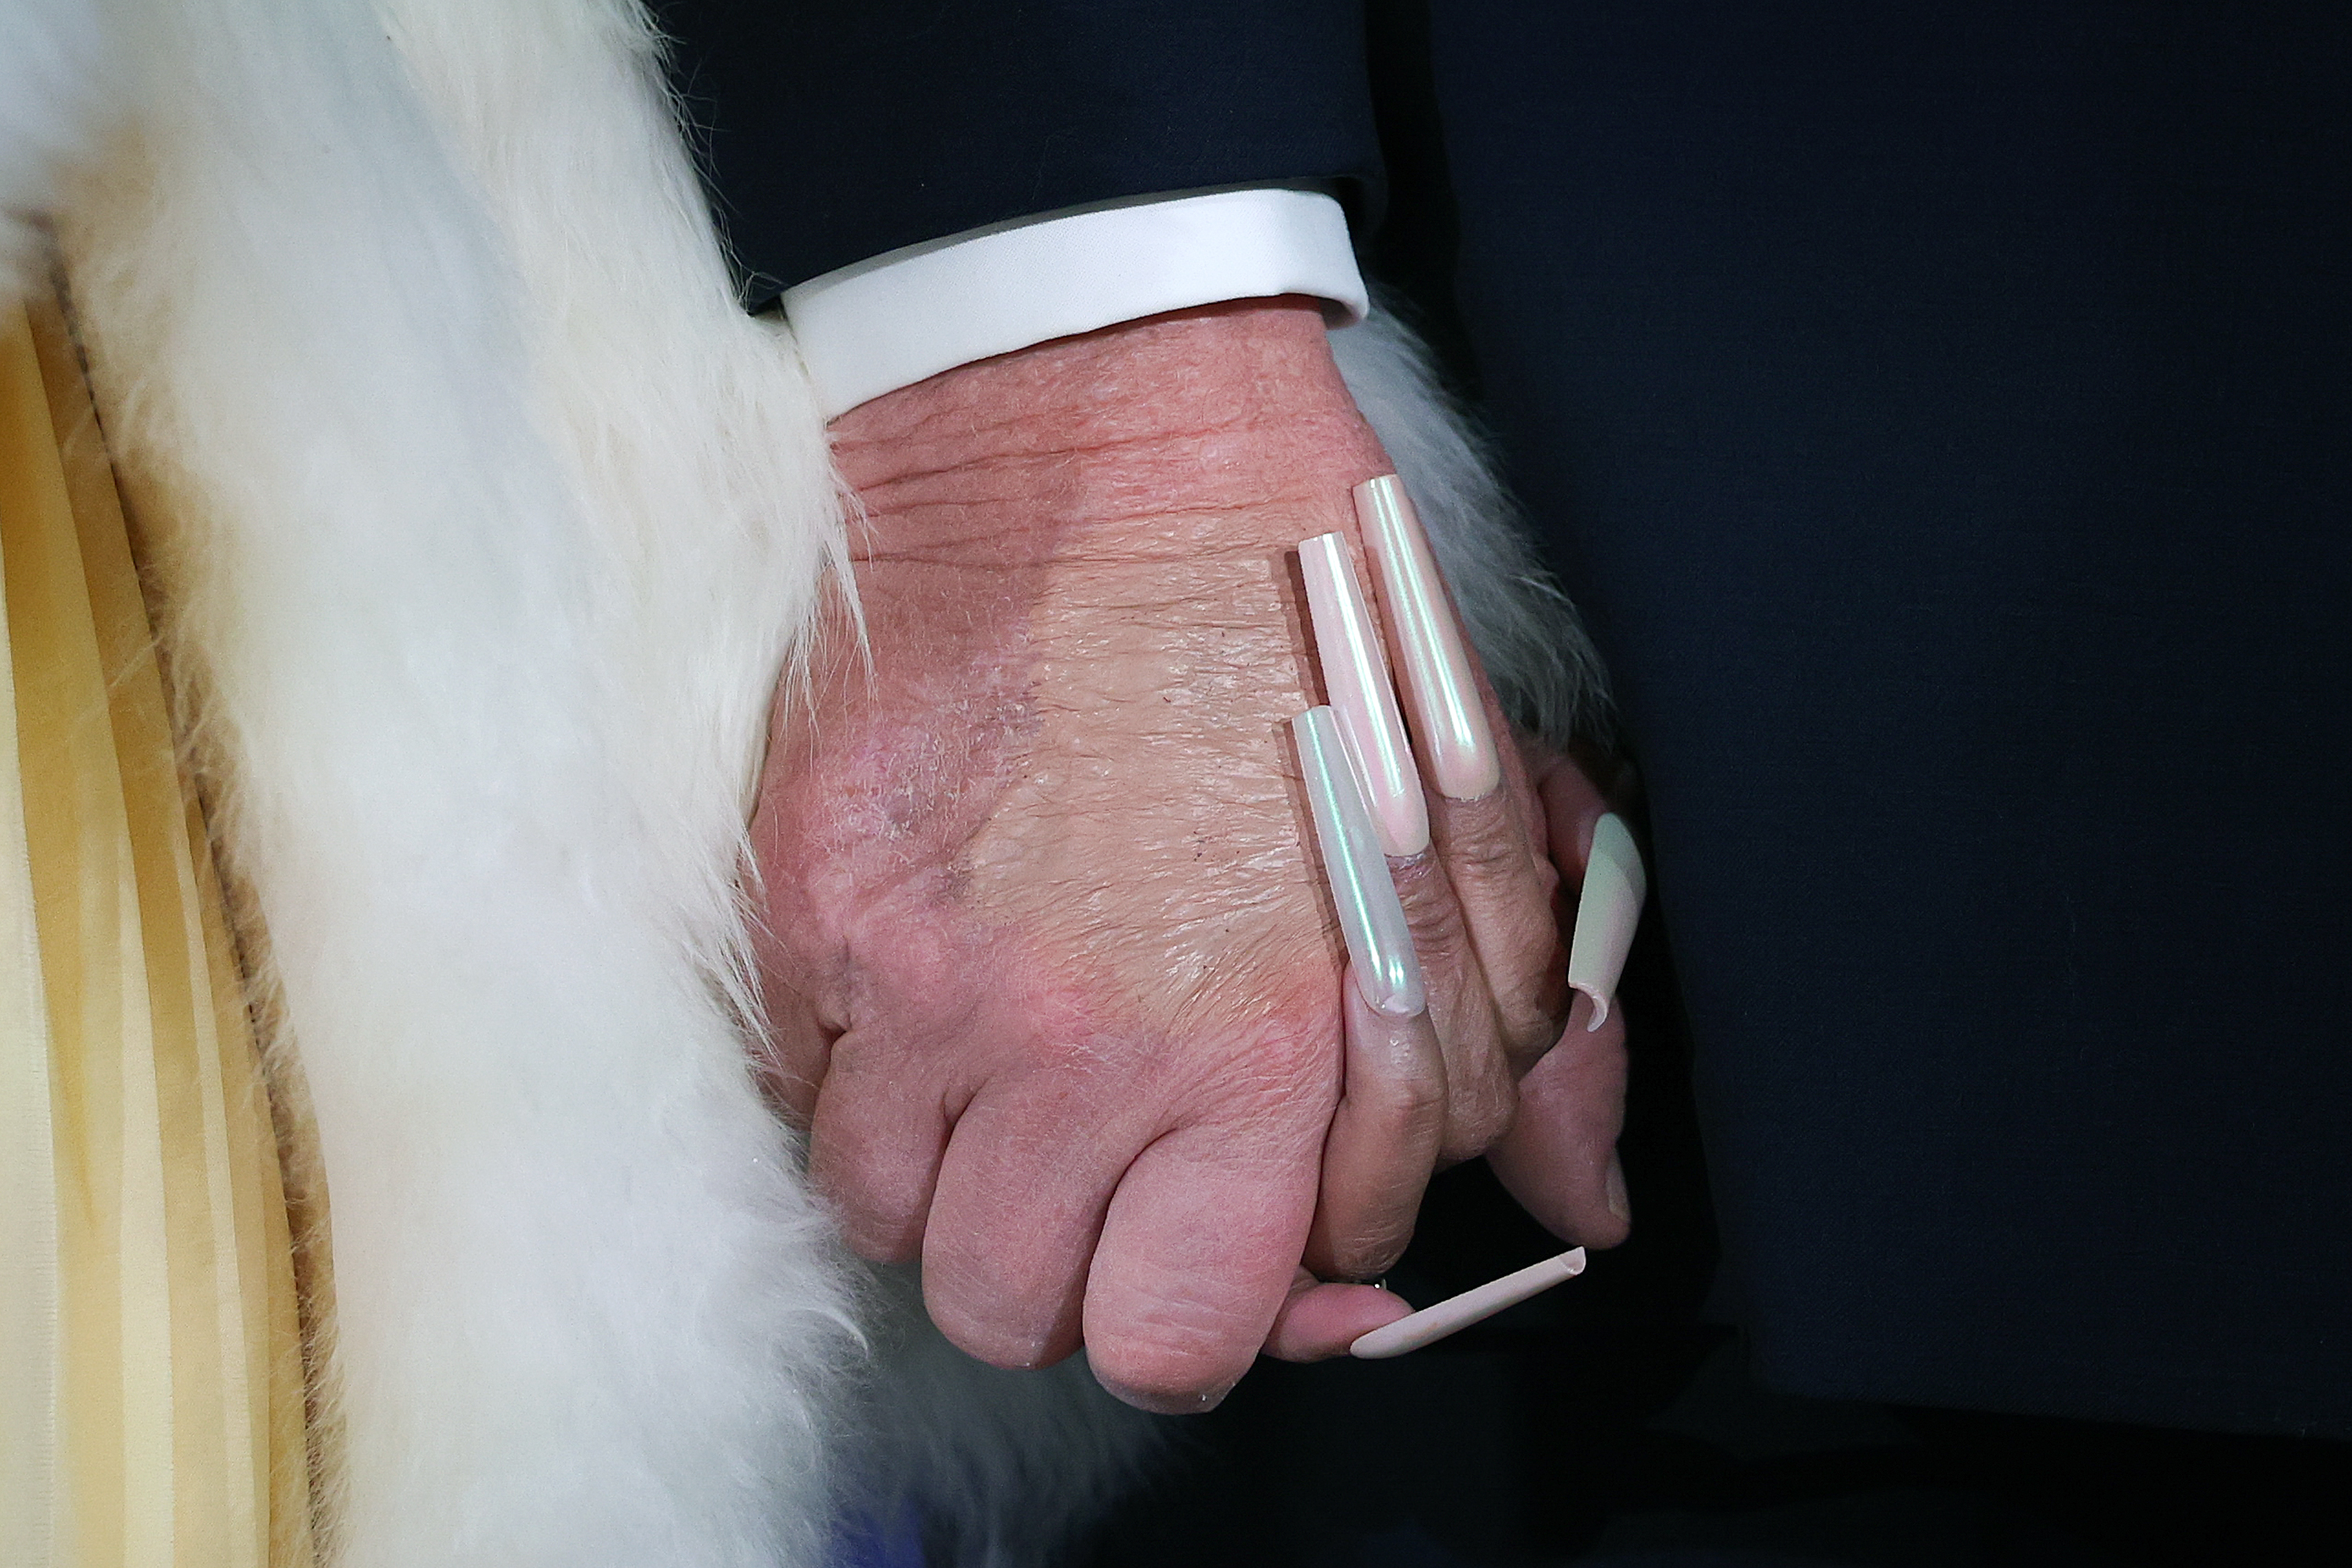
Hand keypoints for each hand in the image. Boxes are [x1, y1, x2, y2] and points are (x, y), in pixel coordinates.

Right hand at [747, 299, 1605, 1406]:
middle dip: (1071, 1267)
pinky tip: (922, 997)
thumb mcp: (1465, 827)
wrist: (1101, 430)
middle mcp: (1077, 1045)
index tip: (1208, 1233)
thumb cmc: (1297, 618)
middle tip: (1105, 1164)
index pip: (1194, 1334)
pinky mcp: (803, 906)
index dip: (1206, 1304)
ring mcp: (915, 984)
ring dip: (952, 1180)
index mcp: (1265, 1043)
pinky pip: (800, 1100)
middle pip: (1020, 1311)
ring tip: (1006, 1071)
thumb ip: (1515, 1044)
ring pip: (892, 1228)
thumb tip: (1585, 1203)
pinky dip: (856, 1082)